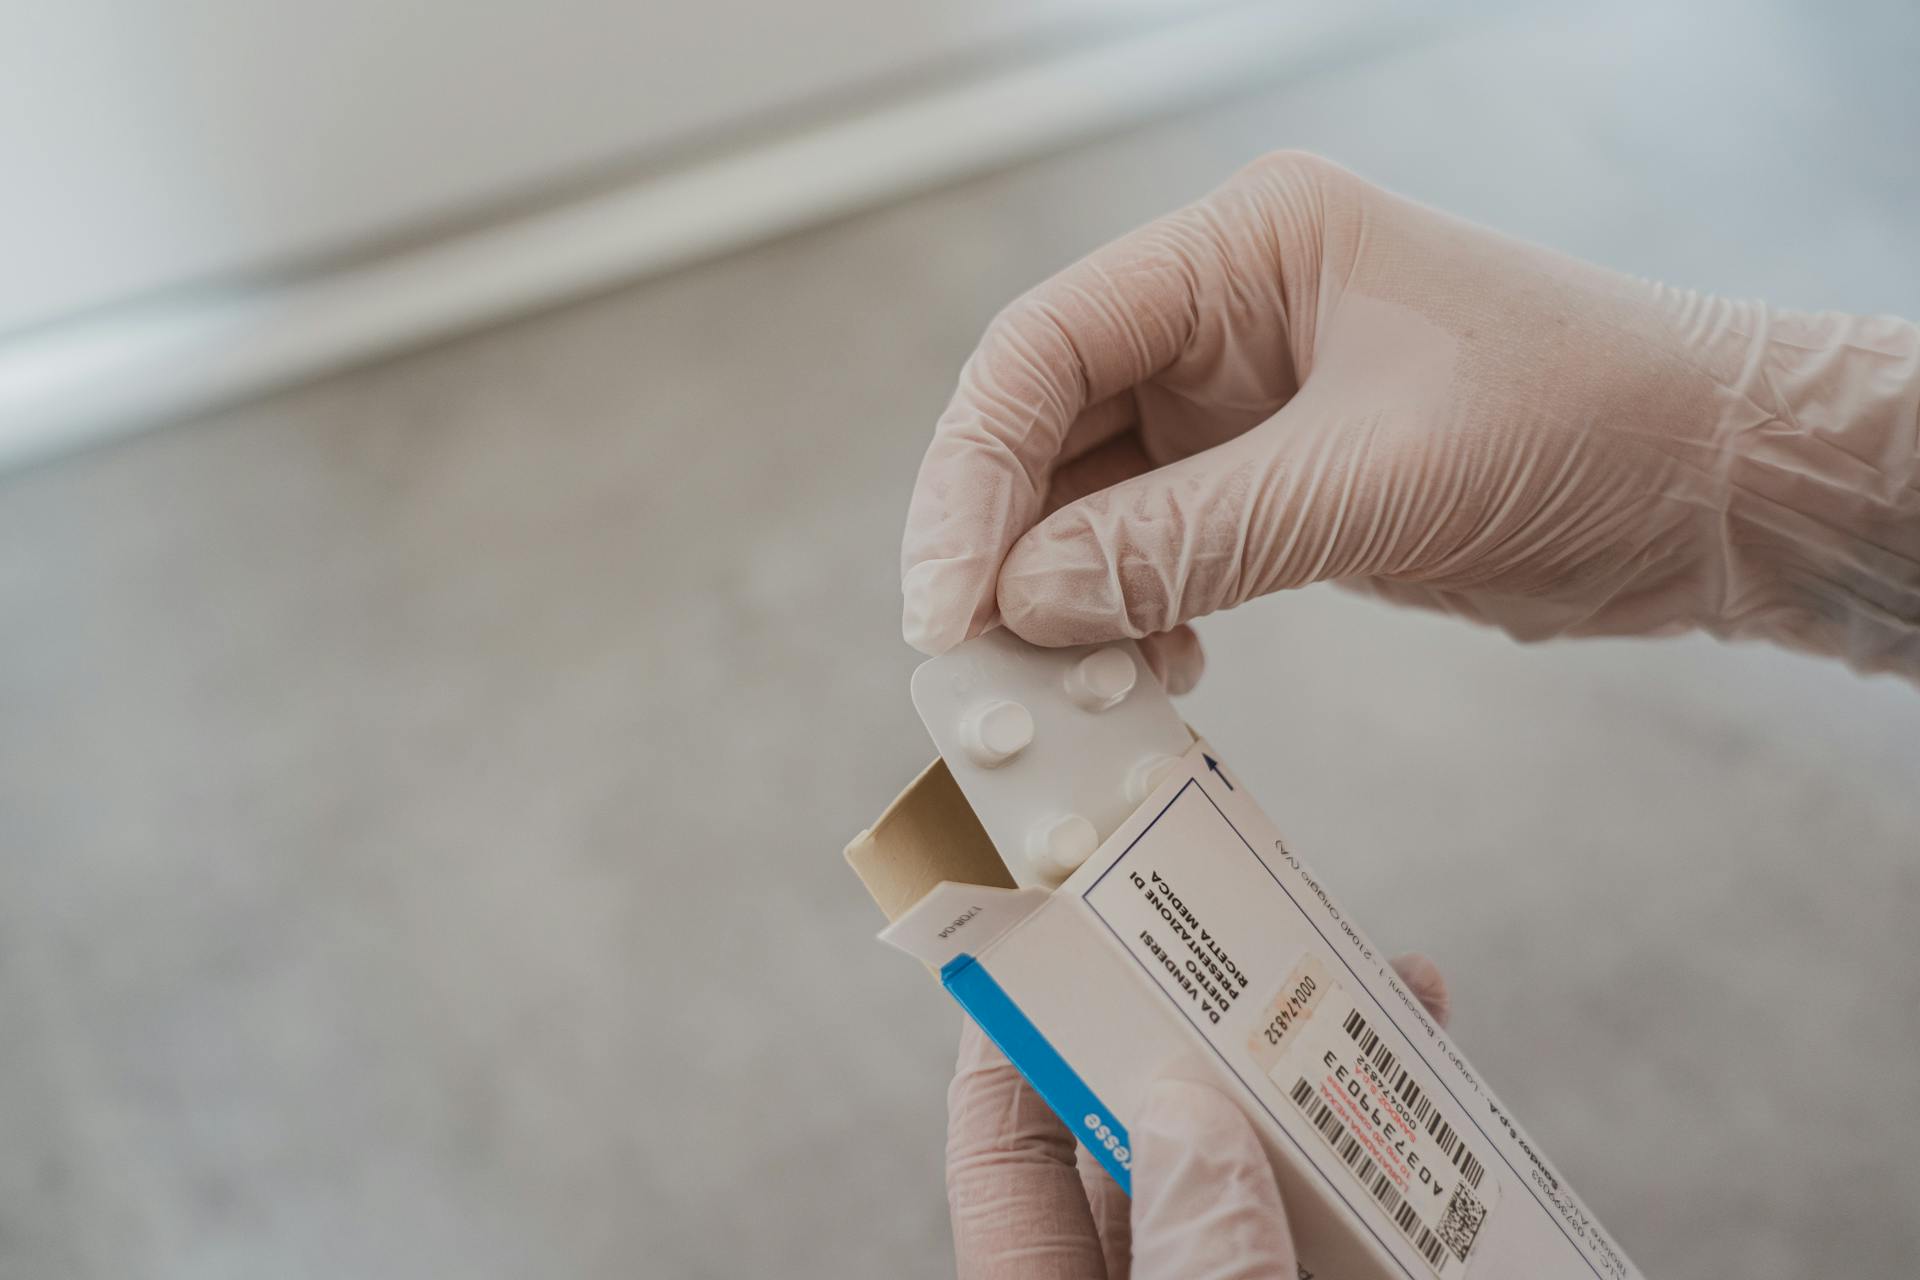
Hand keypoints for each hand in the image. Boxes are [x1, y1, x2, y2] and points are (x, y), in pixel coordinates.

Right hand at [901, 152, 1919, 681]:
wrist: (1712, 485)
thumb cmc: (1581, 423)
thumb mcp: (1372, 478)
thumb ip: (1189, 537)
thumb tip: (1023, 603)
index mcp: (1241, 250)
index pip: (1046, 346)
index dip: (974, 473)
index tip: (947, 598)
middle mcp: (1224, 315)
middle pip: (1050, 425)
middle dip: (1004, 546)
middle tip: (973, 663)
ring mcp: (1244, 403)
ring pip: (1094, 500)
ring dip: (1064, 596)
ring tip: (1059, 688)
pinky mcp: (1273, 481)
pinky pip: (1156, 548)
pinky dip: (1133, 614)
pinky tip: (1151, 674)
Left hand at [946, 953, 1451, 1279]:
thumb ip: (1197, 1257)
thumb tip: (1187, 1108)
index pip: (1005, 1149)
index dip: (1020, 1032)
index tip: (1053, 924)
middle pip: (1150, 1143)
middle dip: (1208, 1032)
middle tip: (1250, 931)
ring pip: (1260, 1184)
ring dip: (1322, 1090)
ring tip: (1388, 995)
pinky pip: (1334, 1239)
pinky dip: (1388, 1180)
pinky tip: (1438, 1118)